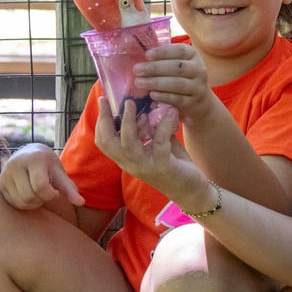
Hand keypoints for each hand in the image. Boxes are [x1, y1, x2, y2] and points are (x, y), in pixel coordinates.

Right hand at [0, 143, 83, 209]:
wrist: (28, 154)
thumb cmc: (48, 165)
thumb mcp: (59, 173)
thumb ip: (70, 188)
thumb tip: (81, 202)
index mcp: (33, 159)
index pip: (40, 186)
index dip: (50, 195)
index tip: (55, 192)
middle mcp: (16, 164)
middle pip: (29, 196)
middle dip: (42, 200)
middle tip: (47, 194)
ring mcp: (5, 174)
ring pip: (20, 202)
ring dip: (33, 204)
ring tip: (39, 195)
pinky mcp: (0, 184)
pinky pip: (12, 203)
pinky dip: (23, 204)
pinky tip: (29, 196)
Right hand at [95, 97, 209, 205]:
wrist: (192, 192)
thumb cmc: (174, 166)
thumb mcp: (158, 146)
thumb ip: (151, 130)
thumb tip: (150, 106)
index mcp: (127, 160)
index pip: (104, 142)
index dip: (100, 122)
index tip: (103, 101)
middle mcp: (131, 164)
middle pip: (109, 142)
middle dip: (105, 119)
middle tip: (108, 100)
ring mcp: (145, 166)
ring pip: (128, 143)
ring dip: (129, 121)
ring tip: (131, 103)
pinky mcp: (162, 166)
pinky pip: (158, 141)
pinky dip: (162, 125)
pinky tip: (168, 112)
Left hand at [132, 43, 215, 124]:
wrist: (199, 101)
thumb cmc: (181, 77)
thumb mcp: (178, 64)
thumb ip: (163, 58)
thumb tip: (138, 54)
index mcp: (193, 55)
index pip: (180, 51)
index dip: (163, 52)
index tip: (147, 55)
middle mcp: (199, 69)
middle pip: (178, 67)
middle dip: (155, 68)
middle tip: (137, 70)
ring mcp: (198, 87)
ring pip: (178, 84)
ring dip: (156, 83)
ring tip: (139, 82)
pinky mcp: (193, 102)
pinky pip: (178, 99)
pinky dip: (164, 96)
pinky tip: (152, 94)